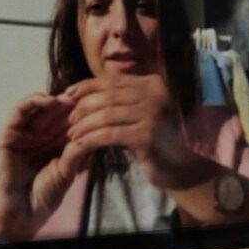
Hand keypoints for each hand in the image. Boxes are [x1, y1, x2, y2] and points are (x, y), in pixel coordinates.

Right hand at [0, 92, 87, 240]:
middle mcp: (38, 138)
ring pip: (39, 109)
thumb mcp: (66, 172)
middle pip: (55, 114)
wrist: (21, 214)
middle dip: (71, 105)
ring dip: (55, 101)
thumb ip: (78, 153)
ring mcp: (23, 135)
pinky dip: (32, 102)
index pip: (68, 124)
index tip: (99, 106)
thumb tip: (95, 132)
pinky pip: (19, 112)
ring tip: (71, 99)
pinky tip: (49, 101)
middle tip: (86, 96)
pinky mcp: (8, 134)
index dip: (82, 114)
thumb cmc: (42, 198)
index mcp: (53, 147)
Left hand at [66, 74, 189, 185]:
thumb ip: (119, 101)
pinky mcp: (148, 135)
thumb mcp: (137, 115)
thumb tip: (79, 92)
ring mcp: (153, 113)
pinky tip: (81, 145)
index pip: (112, 80)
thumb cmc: (155, 142)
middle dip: (83, 108)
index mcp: (152, 83)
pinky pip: (111, 134)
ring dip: (85, 125)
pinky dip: (92, 139)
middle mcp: (155, 93)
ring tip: (73, 134)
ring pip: (107, 115)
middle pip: (108, 96)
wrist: (181, 168)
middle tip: (70, 121)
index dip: (86, 86)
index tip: (67, 95)